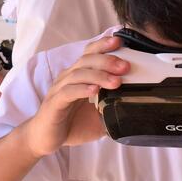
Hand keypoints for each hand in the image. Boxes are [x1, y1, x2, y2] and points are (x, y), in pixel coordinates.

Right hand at [22, 37, 129, 157]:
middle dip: (107, 60)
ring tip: (116, 81)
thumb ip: (113, 107)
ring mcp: (59, 89)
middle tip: (125, 66)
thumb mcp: (98, 115)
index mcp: (78, 76)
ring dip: (99, 75)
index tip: (120, 42)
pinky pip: (68, 92)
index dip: (103, 45)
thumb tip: (136, 107)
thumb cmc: (71, 124)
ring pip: (79, 74)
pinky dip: (82, 89)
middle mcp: (68, 77)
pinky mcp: (54, 103)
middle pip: (86, 60)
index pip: (90, 53)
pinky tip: (94, 91)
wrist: (45, 139)